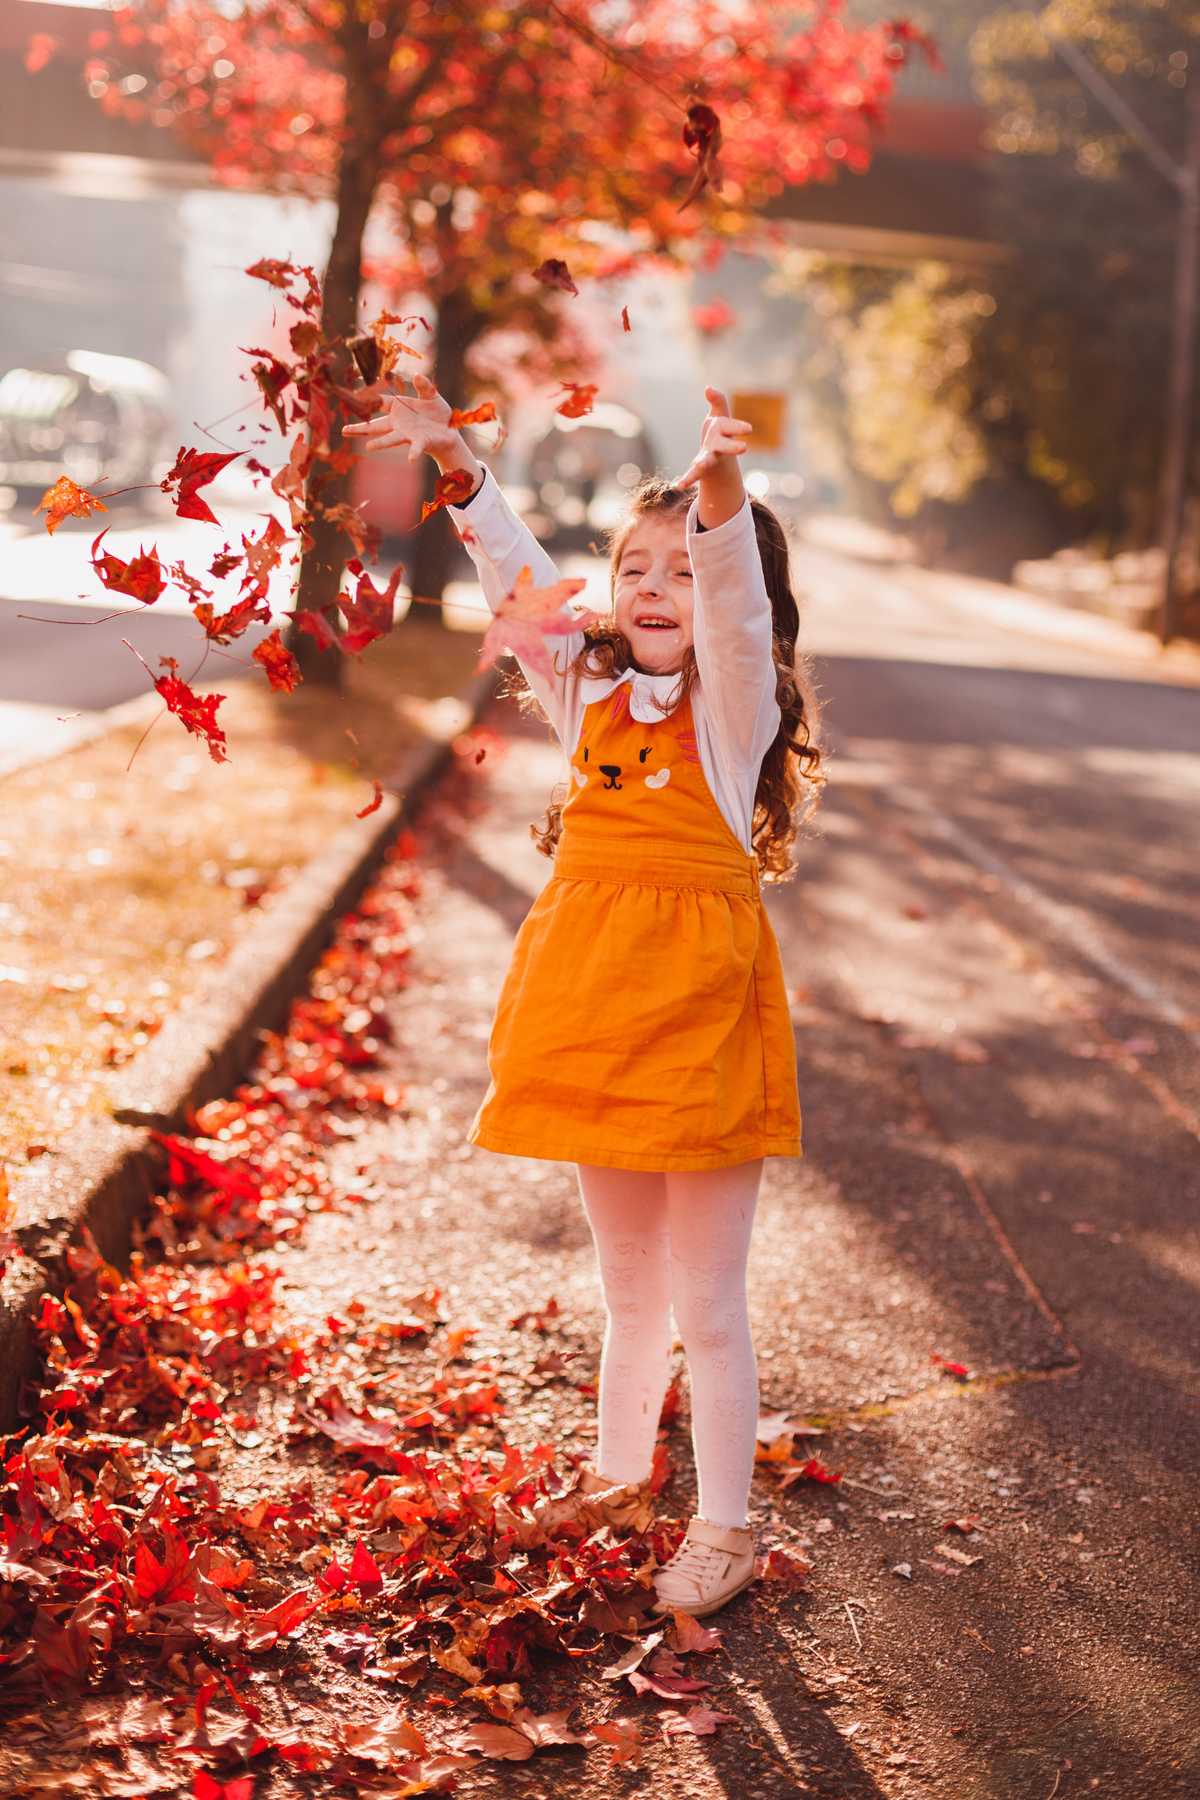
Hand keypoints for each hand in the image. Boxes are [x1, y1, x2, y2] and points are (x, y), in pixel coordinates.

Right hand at [343, 374, 482, 484]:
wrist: (449, 431)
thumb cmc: (437, 413)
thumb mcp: (431, 395)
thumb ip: (424, 386)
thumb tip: (417, 375)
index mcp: (398, 409)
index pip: (379, 403)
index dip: (367, 401)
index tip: (352, 400)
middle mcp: (399, 423)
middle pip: (376, 426)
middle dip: (360, 429)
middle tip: (344, 431)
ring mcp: (408, 434)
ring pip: (391, 438)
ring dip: (380, 443)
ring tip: (369, 447)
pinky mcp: (420, 442)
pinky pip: (416, 447)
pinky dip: (413, 452)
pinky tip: (410, 457)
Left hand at [674, 386, 751, 492]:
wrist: (718, 459)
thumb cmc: (719, 431)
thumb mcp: (719, 414)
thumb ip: (718, 401)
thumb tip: (708, 388)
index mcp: (724, 431)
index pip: (732, 426)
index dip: (739, 427)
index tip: (749, 429)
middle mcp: (720, 446)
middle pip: (726, 446)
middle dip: (733, 447)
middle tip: (743, 448)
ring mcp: (711, 458)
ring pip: (708, 461)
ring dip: (704, 463)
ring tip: (700, 466)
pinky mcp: (700, 469)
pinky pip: (693, 474)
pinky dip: (688, 479)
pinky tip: (680, 485)